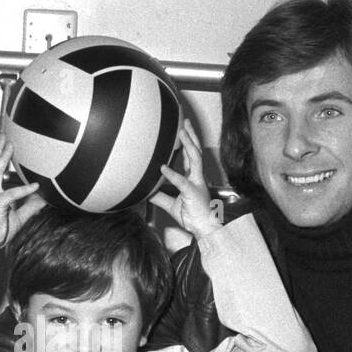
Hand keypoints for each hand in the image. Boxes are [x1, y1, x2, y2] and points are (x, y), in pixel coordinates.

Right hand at [0, 134, 45, 261]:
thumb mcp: (20, 216)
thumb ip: (31, 205)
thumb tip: (44, 196)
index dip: (1, 155)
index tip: (7, 144)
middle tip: (5, 135)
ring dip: (4, 156)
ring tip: (11, 145)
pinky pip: (12, 193)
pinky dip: (25, 189)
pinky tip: (35, 186)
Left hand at [150, 119, 221, 239]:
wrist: (205, 230)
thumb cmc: (193, 218)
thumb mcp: (172, 205)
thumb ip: (160, 196)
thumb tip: (146, 191)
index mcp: (194, 179)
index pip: (190, 157)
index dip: (187, 143)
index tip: (182, 131)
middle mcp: (197, 178)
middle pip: (195, 151)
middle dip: (191, 136)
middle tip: (185, 122)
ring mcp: (196, 184)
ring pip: (195, 158)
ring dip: (188, 144)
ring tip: (181, 132)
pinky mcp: (192, 193)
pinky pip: (182, 181)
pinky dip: (172, 174)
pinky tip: (162, 168)